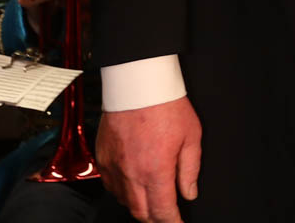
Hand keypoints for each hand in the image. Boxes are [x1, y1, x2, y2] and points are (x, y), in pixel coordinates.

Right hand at [99, 97, 201, 222]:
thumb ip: (190, 169)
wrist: (137, 85)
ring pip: (124, 201)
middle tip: (167, 215)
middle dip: (156, 218)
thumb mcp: (191, 137)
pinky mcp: (103, 158)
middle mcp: (131, 174)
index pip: (163, 211)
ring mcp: (114, 167)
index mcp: (156, 171)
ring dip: (139, 206)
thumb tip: (189, 192)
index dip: (173, 222)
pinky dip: (123, 192)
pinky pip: (111, 186)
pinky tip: (134, 186)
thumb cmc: (166, 106)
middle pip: (141, 212)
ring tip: (153, 201)